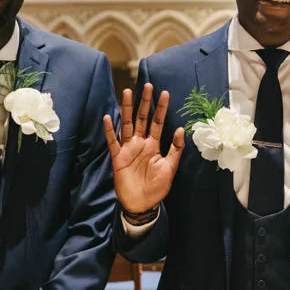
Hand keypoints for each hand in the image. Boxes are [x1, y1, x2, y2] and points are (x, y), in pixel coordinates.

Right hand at [104, 84, 184, 213]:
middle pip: (142, 118)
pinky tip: (109, 117)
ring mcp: (128, 149)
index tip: (165, 93)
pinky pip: (113, 141)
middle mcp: (140, 143)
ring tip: (126, 92)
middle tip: (147, 85)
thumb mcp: (170, 167)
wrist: (143, 204)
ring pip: (127, 124)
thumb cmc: (157, 187)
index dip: (161, 108)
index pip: (158, 122)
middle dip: (144, 102)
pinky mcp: (118, 157)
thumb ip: (175, 149)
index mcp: (153, 145)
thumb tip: (180, 129)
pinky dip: (110, 130)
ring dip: (126, 109)